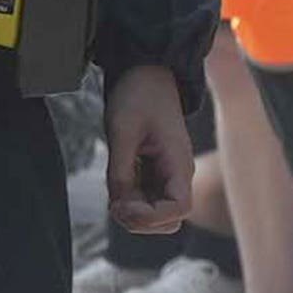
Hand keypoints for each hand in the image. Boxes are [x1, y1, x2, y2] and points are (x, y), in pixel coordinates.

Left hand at [103, 62, 196, 231]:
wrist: (147, 72)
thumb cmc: (138, 95)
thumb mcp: (122, 130)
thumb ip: (121, 169)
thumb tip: (118, 204)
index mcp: (179, 163)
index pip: (178, 209)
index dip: (150, 217)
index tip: (120, 206)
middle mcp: (177, 174)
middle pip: (168, 220)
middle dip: (140, 220)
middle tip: (113, 202)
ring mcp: (167, 175)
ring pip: (155, 213)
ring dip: (133, 211)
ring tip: (114, 191)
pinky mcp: (154, 172)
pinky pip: (145, 198)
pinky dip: (129, 200)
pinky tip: (116, 185)